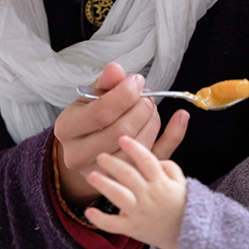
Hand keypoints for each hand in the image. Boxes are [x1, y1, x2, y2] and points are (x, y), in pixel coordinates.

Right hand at [54, 62, 189, 205]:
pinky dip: (173, 135)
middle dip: (142, 108)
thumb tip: (116, 69)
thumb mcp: (89, 99)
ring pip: (139, 145)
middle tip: (146, 97)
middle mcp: (80, 155)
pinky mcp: (128, 178)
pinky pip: (156, 156)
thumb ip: (105, 84)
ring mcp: (103, 171)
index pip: (102, 112)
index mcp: (68, 129)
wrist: (83, 151)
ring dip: (153, 120)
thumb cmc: (88, 121)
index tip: (137, 82)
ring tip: (150, 109)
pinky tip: (180, 117)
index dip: (125, 94)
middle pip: (122, 130)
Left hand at [85, 136, 186, 248]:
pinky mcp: (132, 228)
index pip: (147, 161)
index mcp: (161, 183)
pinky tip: (89, 211)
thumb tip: (152, 158)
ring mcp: (139, 213)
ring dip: (104, 185)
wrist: (184, 233)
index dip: (135, 148)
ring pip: (119, 197)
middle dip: (113, 163)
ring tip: (91, 175)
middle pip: (129, 175)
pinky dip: (100, 219)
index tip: (122, 138)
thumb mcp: (181, 182)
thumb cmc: (179, 204)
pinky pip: (113, 224)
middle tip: (101, 156)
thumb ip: (169, 166)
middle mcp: (149, 196)